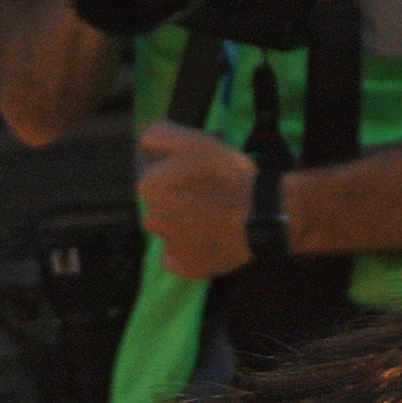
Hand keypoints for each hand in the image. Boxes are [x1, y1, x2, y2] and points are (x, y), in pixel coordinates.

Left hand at [136, 122, 258, 280]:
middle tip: (207, 194)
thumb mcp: (193, 139)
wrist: (259, 215)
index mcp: (148, 187)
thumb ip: (159, 134)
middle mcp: (150, 219)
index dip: (173, 171)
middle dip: (178, 198)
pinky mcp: (184, 267)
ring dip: (185, 224)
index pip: (152, 175)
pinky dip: (192, 250)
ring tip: (212, 217)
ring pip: (172, 230)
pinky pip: (181, 257)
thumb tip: (142, 143)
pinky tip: (210, 238)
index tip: (196, 174)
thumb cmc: (226, 175)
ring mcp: (167, 246)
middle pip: (161, 204)